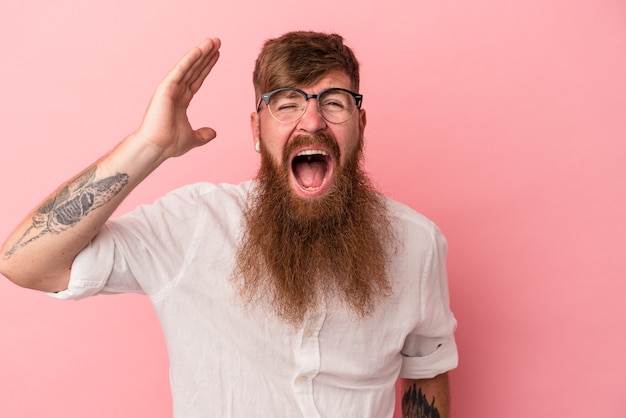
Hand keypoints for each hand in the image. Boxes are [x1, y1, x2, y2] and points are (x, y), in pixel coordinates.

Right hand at [135, 38, 220, 159]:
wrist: (157, 148)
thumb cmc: (169, 144)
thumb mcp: (193, 138)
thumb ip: (203, 135)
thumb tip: (214, 133)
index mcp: (181, 101)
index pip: (197, 79)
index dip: (207, 67)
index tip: (216, 56)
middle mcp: (175, 92)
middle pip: (194, 69)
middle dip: (206, 56)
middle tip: (217, 42)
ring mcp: (170, 88)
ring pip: (188, 66)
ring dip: (200, 52)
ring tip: (213, 41)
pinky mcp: (166, 88)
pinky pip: (180, 70)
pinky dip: (189, 59)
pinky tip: (199, 50)